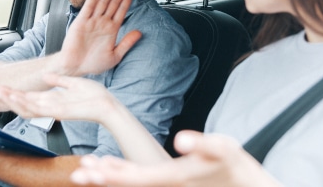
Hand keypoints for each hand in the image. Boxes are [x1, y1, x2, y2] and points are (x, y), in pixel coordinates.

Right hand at [0, 74, 119, 121]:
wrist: (108, 105)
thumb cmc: (95, 97)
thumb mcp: (74, 83)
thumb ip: (59, 81)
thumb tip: (47, 76)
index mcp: (53, 99)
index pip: (28, 96)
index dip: (12, 93)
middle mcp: (50, 106)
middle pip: (22, 103)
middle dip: (5, 97)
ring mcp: (52, 110)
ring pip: (26, 108)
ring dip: (10, 100)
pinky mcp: (58, 112)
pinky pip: (38, 109)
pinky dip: (25, 103)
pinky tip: (14, 97)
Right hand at [52, 0, 140, 75]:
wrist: (75, 68)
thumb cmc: (93, 63)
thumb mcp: (115, 55)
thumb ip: (127, 43)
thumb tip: (140, 32)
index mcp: (112, 29)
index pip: (122, 9)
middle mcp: (103, 22)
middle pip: (114, 2)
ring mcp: (92, 21)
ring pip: (103, 2)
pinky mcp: (81, 22)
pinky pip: (89, 7)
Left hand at [70, 131, 281, 186]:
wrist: (246, 186)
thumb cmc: (235, 168)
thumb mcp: (223, 150)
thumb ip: (203, 144)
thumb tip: (182, 140)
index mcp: (172, 178)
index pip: (135, 179)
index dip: (112, 174)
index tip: (90, 169)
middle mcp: (165, 185)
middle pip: (127, 183)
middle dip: (102, 178)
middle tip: (76, 173)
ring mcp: (166, 185)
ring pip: (132, 182)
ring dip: (109, 176)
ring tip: (87, 169)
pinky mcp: (170, 183)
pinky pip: (141, 180)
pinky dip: (124, 174)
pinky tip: (113, 167)